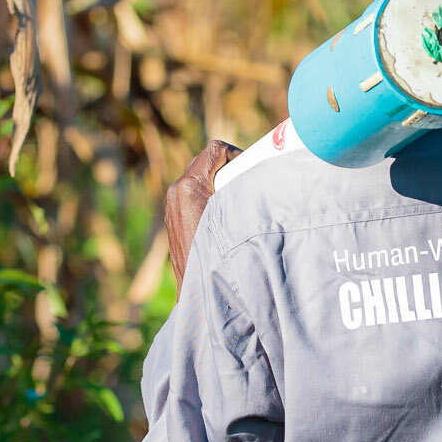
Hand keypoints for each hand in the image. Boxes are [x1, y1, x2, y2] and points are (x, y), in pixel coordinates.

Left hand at [166, 140, 240, 281]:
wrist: (197, 292)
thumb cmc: (221, 256)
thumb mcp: (238, 217)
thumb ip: (245, 194)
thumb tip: (269, 178)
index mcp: (189, 187)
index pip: (215, 150)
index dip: (236, 154)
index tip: (251, 167)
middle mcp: (175, 192)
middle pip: (205, 162)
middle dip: (227, 167)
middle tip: (247, 181)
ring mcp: (171, 206)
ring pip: (198, 178)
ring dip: (218, 182)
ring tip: (237, 200)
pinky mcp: (172, 219)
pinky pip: (191, 196)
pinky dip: (208, 196)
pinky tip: (223, 216)